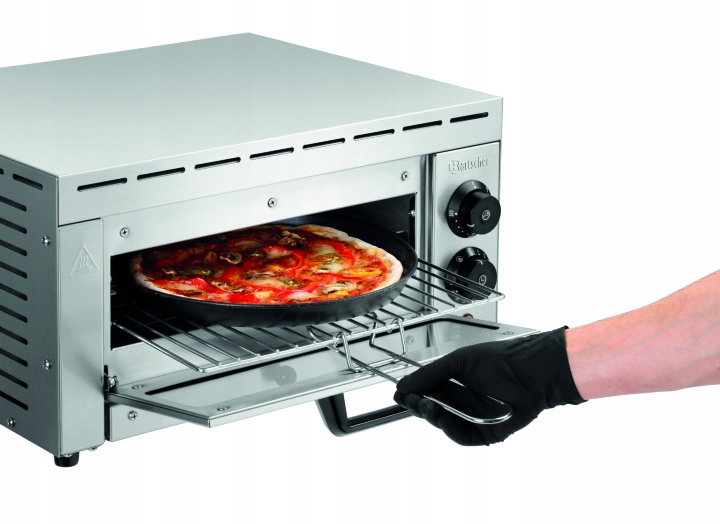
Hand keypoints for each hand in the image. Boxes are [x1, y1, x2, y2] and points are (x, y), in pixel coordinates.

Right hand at [393, 327, 584, 444]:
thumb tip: (403, 385)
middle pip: (432, 410)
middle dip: (418, 406)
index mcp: (454, 383)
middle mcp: (462, 401)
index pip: (426, 392)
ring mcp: (473, 417)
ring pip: (444, 424)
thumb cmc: (500, 359)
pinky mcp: (486, 432)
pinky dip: (451, 430)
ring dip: (432, 418)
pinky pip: (463, 436)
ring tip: (427, 407)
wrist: (530, 370)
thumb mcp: (457, 362)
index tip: (399, 394)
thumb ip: (429, 374)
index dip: (412, 394)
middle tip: (412, 400)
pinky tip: (444, 420)